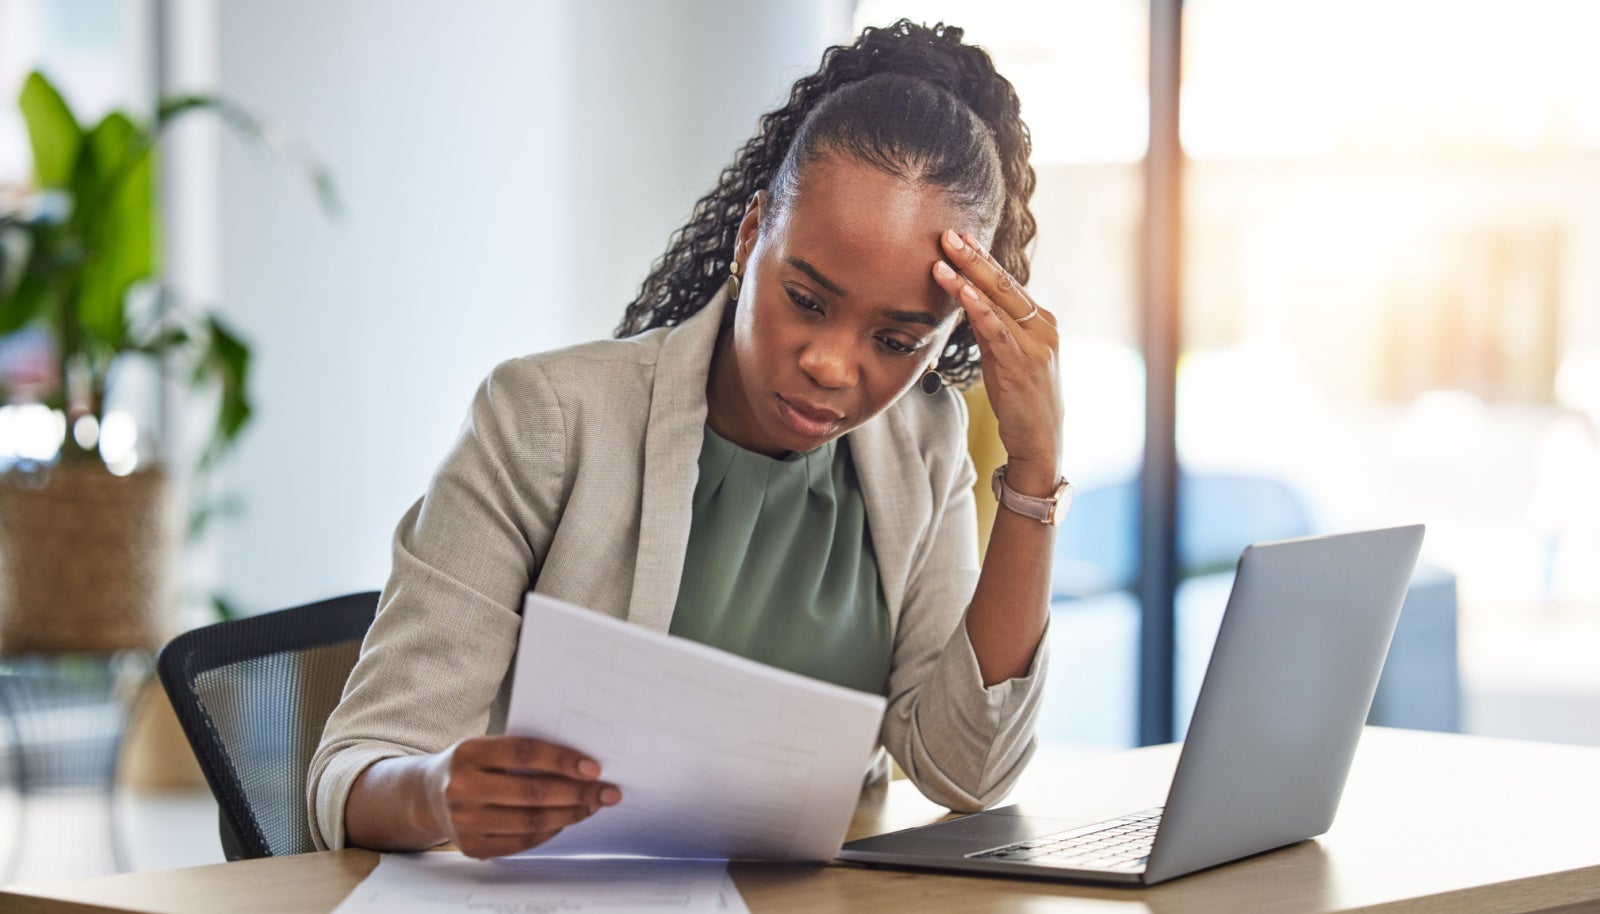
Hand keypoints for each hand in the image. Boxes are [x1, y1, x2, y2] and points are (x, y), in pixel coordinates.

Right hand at [421, 735, 620, 858]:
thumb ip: (522, 753)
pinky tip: (566, 820)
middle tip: (608, 791)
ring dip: (570, 814)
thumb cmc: (470, 765)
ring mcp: (465, 822)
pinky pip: (522, 842)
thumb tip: (580, 764)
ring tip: (592, 806)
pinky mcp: (471, 847)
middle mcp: (462, 788)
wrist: (427, 796)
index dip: (563, 760)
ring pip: (531, 821)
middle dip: (578, 793)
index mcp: (469, 753)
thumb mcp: (485, 747)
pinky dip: (549, 832)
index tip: (594, 767)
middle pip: (532, 793)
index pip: (524, 754)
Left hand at [932, 229, 1062, 492]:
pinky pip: (997, 329)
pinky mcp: (1024, 364)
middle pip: (1003, 284)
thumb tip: (965, 301)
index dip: (983, 259)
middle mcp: (1043, 327)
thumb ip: (990, 329)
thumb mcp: (1004, 358)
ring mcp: (1037, 345)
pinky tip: (960, 289)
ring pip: (998, 302)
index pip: (1007, 283)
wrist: (1041, 443)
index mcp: (1041, 321)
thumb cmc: (1021, 401)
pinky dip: (977, 307)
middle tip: (948, 233)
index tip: (960, 236)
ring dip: (969, 275)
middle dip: (974, 257)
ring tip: (945, 255)